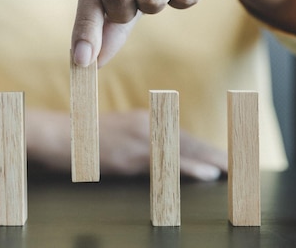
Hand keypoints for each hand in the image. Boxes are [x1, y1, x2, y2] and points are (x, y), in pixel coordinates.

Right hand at [0, 109, 225, 180]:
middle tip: (241, 166)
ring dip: (211, 160)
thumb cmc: (84, 139)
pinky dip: (189, 168)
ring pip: (183, 150)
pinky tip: (208, 174)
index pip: (182, 136)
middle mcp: (146, 125)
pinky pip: (166, 162)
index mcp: (144, 121)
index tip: (226, 159)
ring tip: (235, 172)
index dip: (205, 149)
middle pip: (189, 141)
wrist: (55, 135)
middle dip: (215, 154)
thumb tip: (161, 159)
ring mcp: (138, 139)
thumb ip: (139, 143)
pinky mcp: (129, 154)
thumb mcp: (116, 136)